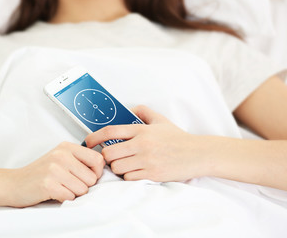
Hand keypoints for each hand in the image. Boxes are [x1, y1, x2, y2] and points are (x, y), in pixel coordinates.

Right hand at [4, 142, 104, 206]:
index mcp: (66, 147)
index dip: (96, 172)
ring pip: (83, 189)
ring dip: (73, 193)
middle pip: (92, 178)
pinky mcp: (48, 184)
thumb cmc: (39, 173)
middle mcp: (61, 155)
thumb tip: (102, 169)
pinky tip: (53, 192)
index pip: (97, 159)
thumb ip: (79, 160)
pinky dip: (64, 198)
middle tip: (68, 183)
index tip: (86, 176)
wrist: (14, 183)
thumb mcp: (60, 158)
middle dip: (83, 185)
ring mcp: (54, 169)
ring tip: (60, 187)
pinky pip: (70, 197)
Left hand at [85, 105, 210, 181]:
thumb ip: (144, 112)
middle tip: (113, 157)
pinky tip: (136, 172)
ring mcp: (147, 160)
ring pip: (117, 168)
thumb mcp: (161, 120)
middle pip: (109, 153)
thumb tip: (129, 109)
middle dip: (107, 157)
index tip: (88, 141)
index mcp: (142, 130)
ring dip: (118, 168)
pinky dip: (129, 176)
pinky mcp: (152, 174)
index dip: (95, 137)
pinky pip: (129, 178)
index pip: (111, 131)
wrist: (198, 154)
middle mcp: (142, 144)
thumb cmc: (178, 138)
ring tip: (126, 165)